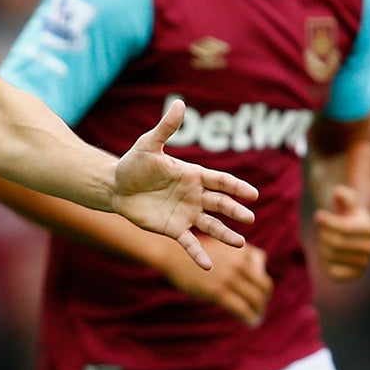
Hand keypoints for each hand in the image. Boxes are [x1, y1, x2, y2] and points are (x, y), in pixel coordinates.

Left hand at [109, 100, 257, 269]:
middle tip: (250, 218)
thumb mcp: (148, 145)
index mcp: (193, 175)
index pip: (221, 181)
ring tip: (241, 244)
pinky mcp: (172, 228)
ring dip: (226, 234)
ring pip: (211, 226)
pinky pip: (189, 243)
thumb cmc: (133, 164)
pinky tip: (208, 266)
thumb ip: (166, 128)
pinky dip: (199, 254)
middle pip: (220, 204)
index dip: (236, 187)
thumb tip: (179, 103)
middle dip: (235, 211)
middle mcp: (194, 196)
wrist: (116, 187)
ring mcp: (185, 213)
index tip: (253, 194)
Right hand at [167, 238, 271, 325]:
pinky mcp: (218, 292)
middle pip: (263, 286)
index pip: (262, 272)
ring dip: (258, 312)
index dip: (263, 286)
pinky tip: (251, 324)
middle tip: (259, 310)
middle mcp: (239, 264)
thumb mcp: (221, 247)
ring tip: (256, 319)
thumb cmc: (193, 253)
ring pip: (255, 299)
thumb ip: (240, 257)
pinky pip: (242, 308)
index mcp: (242, 251)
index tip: (260, 296)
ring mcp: (229, 277)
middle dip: (263, 301)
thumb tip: (255, 270)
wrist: (171, 255)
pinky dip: (250, 318)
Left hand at [314, 184, 369, 280]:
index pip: (343, 229)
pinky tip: (326, 253)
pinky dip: (323, 262)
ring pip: (331, 257)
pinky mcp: (355, 275)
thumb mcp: (346, 200)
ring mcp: (364, 263)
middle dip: (322, 233)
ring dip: (321, 246)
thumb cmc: (347, 213)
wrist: (353, 233)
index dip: (325, 221)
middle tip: (320, 228)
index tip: (317, 214)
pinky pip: (332, 272)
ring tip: (323, 238)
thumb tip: (338, 192)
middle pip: (335, 243)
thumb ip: (343, 194)